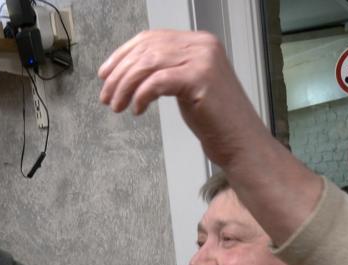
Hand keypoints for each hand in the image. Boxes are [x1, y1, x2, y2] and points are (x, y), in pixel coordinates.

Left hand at [98, 30, 270, 168]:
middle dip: (119, 73)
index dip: (123, 54)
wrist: (241, 142)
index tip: (105, 73)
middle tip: (105, 95)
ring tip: (116, 106)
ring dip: (125, 86)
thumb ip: (166, 71)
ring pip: (148, 64)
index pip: (151, 38)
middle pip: (146, 50)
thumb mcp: (186, 86)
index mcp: (199, 42)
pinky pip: (157, 82)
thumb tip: (129, 70)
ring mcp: (203, 60)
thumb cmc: (215, 120)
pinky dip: (141, 96)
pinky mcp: (200, 79)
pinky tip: (137, 110)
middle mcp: (203, 45)